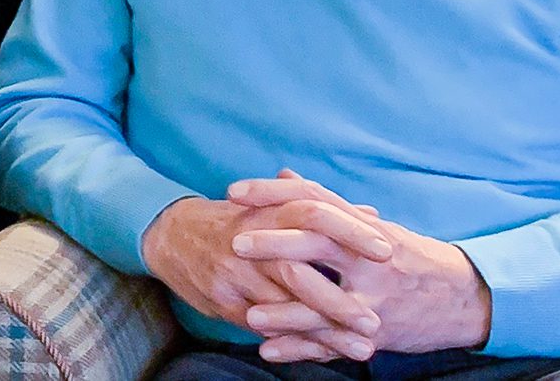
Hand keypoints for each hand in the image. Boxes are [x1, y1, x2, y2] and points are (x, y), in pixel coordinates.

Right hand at [142, 192, 389, 361]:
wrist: (171, 234)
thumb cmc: (234, 221)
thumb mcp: (272, 207)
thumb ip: (323, 214)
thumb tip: (374, 214)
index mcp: (266, 211)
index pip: (312, 213)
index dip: (349, 231)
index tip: (388, 251)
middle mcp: (249, 241)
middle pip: (296, 268)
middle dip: (338, 299)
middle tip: (376, 321)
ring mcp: (234, 273)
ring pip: (282, 307)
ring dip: (325, 331)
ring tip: (363, 349)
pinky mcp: (223, 300)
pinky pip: (264, 327)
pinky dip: (297, 341)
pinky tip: (325, 353)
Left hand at [229, 172, 492, 356]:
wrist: (466, 297)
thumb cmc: (409, 256)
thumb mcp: (370, 225)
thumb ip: (325, 204)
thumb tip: (283, 175)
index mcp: (362, 226)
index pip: (313, 199)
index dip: (272, 193)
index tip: (234, 192)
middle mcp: (369, 257)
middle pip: (316, 242)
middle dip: (273, 242)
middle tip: (234, 242)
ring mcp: (375, 297)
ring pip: (324, 302)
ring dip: (283, 310)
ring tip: (248, 314)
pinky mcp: (379, 332)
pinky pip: (333, 343)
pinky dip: (300, 349)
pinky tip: (269, 351)